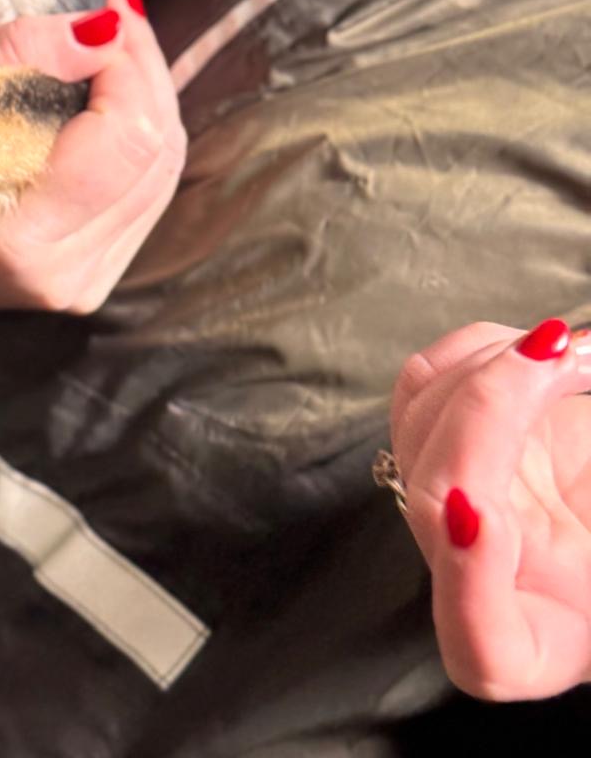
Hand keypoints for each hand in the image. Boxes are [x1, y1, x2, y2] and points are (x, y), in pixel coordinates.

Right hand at [0, 0, 185, 311]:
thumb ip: (22, 50)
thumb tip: (107, 29)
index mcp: (19, 231)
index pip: (127, 135)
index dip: (131, 62)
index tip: (108, 10)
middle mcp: (58, 271)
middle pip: (157, 154)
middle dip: (146, 72)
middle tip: (116, 17)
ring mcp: (76, 284)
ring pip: (160, 175)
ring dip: (146, 101)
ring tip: (110, 49)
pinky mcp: (85, 282)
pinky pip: (144, 198)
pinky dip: (136, 140)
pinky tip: (105, 100)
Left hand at [390, 318, 590, 699]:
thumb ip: (588, 521)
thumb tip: (494, 488)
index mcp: (538, 646)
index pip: (481, 646)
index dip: (469, 577)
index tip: (479, 511)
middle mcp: (478, 581)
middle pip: (434, 496)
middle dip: (489, 406)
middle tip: (558, 355)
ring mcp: (452, 508)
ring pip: (420, 423)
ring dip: (487, 363)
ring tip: (565, 348)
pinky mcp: (449, 448)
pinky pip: (428, 384)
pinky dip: (478, 349)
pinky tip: (539, 348)